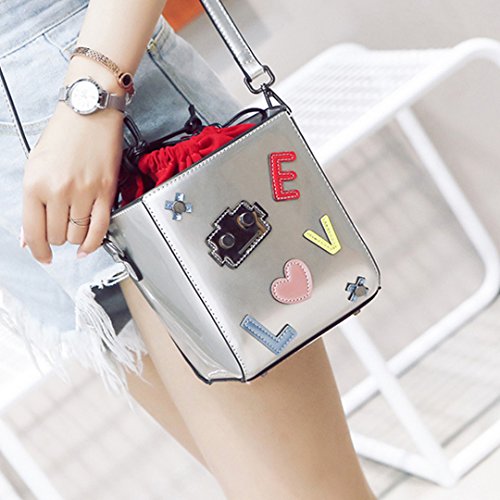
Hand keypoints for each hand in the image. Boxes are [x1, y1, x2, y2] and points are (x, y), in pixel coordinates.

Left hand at [21, 103, 123, 263]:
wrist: (90, 113)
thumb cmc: (63, 135)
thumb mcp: (35, 166)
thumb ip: (33, 204)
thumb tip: (30, 235)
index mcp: (35, 184)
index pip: (33, 231)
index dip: (38, 250)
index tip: (42, 256)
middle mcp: (59, 190)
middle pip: (57, 236)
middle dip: (57, 238)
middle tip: (61, 230)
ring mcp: (84, 192)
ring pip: (78, 235)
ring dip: (75, 238)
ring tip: (75, 227)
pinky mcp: (105, 192)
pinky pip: (100, 228)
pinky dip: (93, 243)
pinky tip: (88, 247)